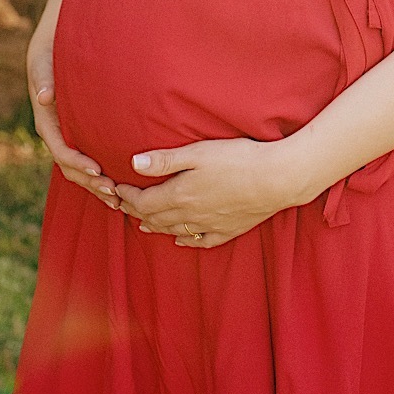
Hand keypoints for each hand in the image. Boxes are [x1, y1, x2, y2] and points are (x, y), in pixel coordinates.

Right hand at [26, 28, 120, 211]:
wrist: (50, 47)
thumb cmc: (48, 54)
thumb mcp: (43, 63)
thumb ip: (44, 79)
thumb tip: (44, 96)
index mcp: (46, 123)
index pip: (62, 152)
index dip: (79, 164)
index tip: (99, 172)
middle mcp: (55, 134)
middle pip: (71, 168)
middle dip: (92, 184)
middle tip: (115, 195)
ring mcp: (66, 136)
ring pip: (79, 170)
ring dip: (97, 186)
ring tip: (119, 200)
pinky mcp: (77, 134)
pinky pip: (87, 160)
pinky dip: (99, 175)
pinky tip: (119, 185)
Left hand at [115, 138, 298, 247]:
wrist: (276, 179)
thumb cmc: (238, 159)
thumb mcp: (199, 152)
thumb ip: (166, 160)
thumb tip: (134, 163)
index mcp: (180, 194)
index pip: (144, 201)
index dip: (128, 196)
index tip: (117, 187)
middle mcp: (190, 215)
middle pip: (155, 218)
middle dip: (136, 211)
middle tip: (123, 204)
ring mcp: (209, 225)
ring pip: (174, 230)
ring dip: (155, 226)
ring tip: (143, 222)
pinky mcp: (227, 230)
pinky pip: (199, 241)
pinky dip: (184, 240)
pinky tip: (180, 239)